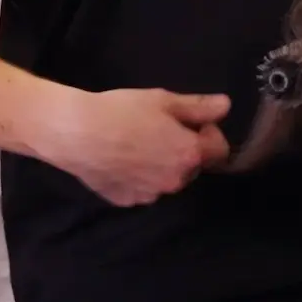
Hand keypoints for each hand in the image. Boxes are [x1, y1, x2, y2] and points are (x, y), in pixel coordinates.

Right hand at [41, 88, 230, 206]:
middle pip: (193, 166)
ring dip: (162, 165)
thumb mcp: (163, 100)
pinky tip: (121, 159)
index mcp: (189, 155)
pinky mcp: (127, 201)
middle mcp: (175, 181)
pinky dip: (139, 177)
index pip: (220, 150)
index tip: (191, 121)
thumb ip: (199, 107)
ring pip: (167, 179)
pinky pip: (143, 189)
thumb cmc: (121, 112)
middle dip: (185, 149)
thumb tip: (226, 106)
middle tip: (159, 129)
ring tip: (137, 144)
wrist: (74, 133)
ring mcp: (150, 195)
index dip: (209, 132)